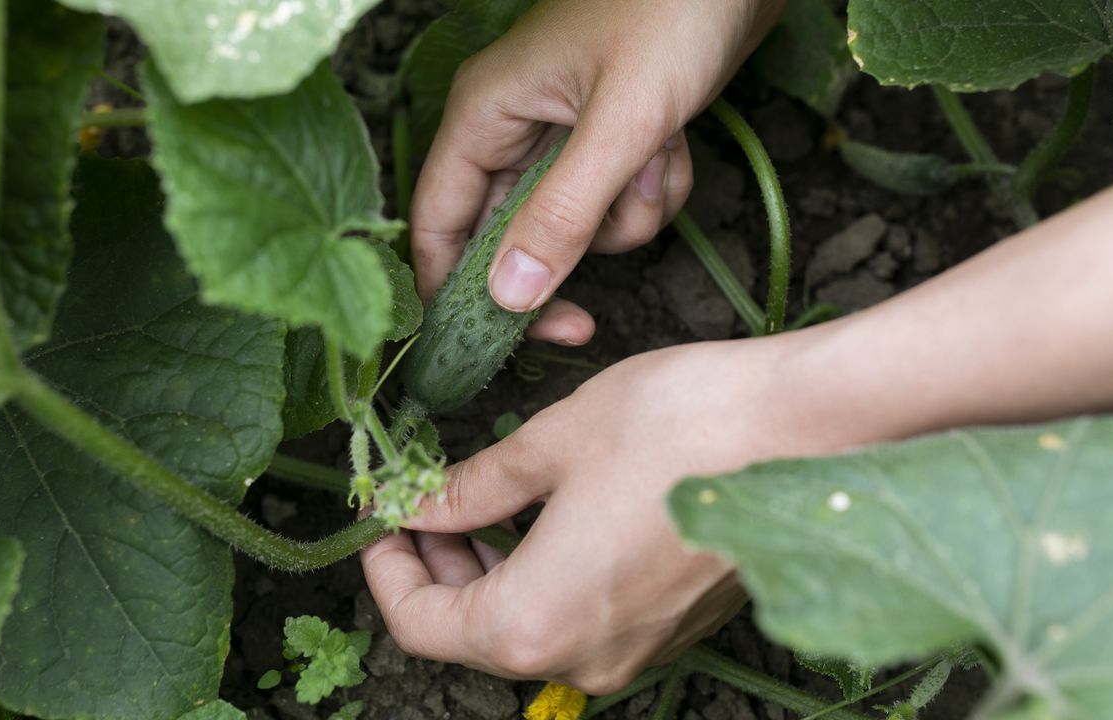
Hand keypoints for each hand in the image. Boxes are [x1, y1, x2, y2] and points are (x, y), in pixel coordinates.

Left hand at [360, 337, 838, 692]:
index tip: (381, 520)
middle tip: (426, 503)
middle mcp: (584, 658)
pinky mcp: (673, 627)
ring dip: (494, 570)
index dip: (388, 570)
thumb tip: (421, 506)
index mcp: (535, 623)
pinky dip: (549, 575)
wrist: (808, 429)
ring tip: (482, 503)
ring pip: (531, 627)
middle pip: (475, 634)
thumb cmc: (677, 428)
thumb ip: (472, 489)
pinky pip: (584, 617)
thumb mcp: (549, 445)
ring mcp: (636, 651)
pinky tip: (549, 515)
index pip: (422, 624)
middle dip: (440, 568)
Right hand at [411, 0, 783, 345]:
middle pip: (506, 236)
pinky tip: (676, 143)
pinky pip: (617, 200)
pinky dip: (652, 189)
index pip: (436, 221)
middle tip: (584, 321)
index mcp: (485, 112)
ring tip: (656, 155)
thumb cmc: (673, 14)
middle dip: (559, 262)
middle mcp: (512, 126)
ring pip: (573, 223)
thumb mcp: (620, 124)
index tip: (481, 348)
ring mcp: (563, 133)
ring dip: (624, 215)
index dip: (449, 291)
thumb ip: (562, 214)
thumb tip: (507, 298)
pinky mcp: (610, 136)